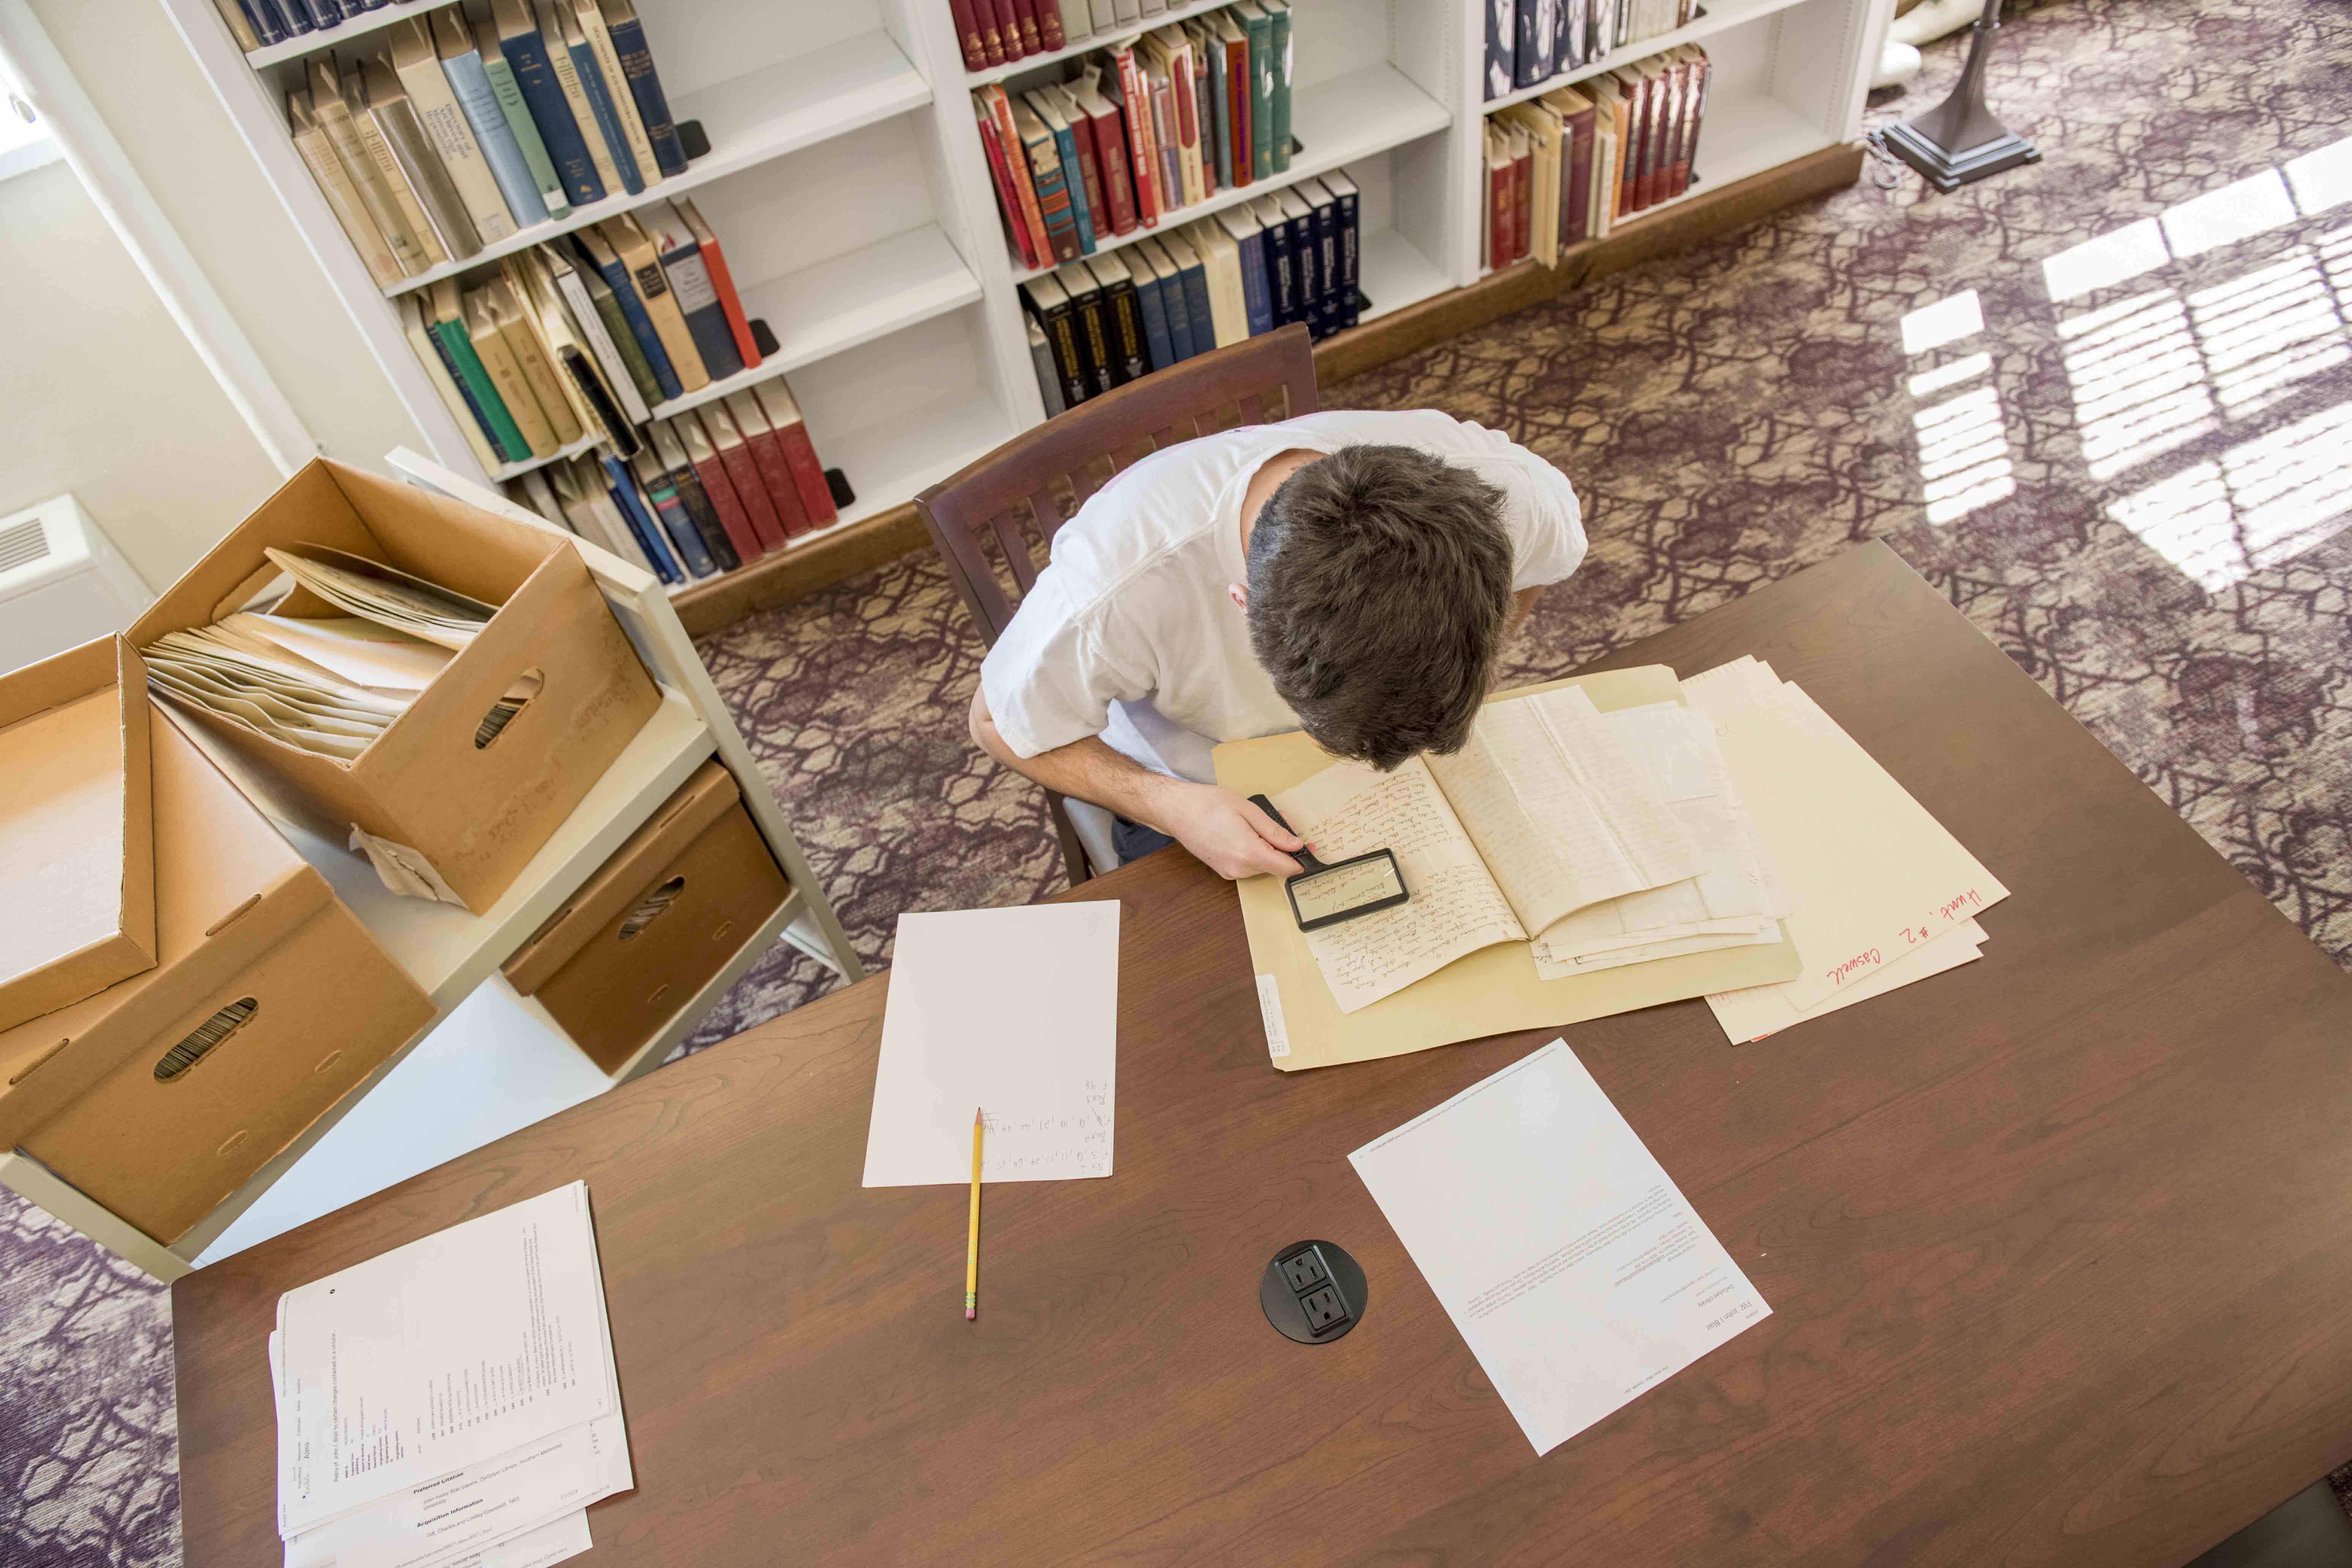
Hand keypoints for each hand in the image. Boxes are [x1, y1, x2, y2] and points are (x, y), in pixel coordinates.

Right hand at [1149, 782, 1305, 879]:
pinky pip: (1247, 865)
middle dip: (1281, 848)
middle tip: (1276, 822)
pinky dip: (1252, 852)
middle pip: (1275, 866)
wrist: (1176, 811)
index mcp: (1249, 853)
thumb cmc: (1209, 804)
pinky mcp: (1222, 870)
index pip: (1286, 868)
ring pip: (1261, 866)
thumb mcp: (1248, 810)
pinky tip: (1241, 832)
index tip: (1309, 848)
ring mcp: (1229, 872)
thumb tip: (1296, 845)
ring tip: (1252, 824)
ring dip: (1265, 849)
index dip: (1301, 859)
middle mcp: (1240, 869)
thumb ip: (1274, 831)